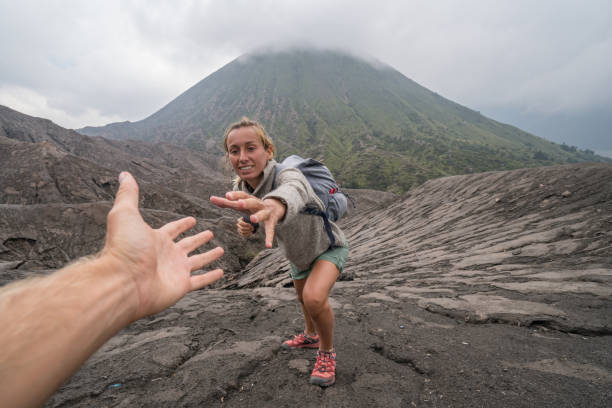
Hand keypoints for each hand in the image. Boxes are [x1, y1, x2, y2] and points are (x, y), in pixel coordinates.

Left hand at [103, 172, 223, 318]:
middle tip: (209, 233)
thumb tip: (124, 174)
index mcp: (156, 239)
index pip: (173, 229)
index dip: (182, 224)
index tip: (192, 220)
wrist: (123, 281)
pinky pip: (201, 280)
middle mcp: (167, 255)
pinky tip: (221, 272)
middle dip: (198, 239)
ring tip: (220, 250)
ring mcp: (175, 271)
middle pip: (187, 245)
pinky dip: (211, 277)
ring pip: (198, 261)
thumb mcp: (125, 214)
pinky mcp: (181, 285)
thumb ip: (128, 195)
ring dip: (209, 256)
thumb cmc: (123, 248)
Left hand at [210, 191, 285, 247]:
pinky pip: (270, 230)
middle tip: (239, 203)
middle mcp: (259, 204)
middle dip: (246, 202)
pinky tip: (268, 245)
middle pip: (252, 202)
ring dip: (258, 216)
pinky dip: (269, 238)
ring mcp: (266, 213)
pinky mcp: (271, 223)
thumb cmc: (253, 206)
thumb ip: (227, 202)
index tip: (227, 195)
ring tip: (253, 219)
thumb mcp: (242, 204)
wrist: (276, 207)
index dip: (235, 195)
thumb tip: (211, 198)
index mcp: (250, 199)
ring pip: (262, 214)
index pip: (242, 195)